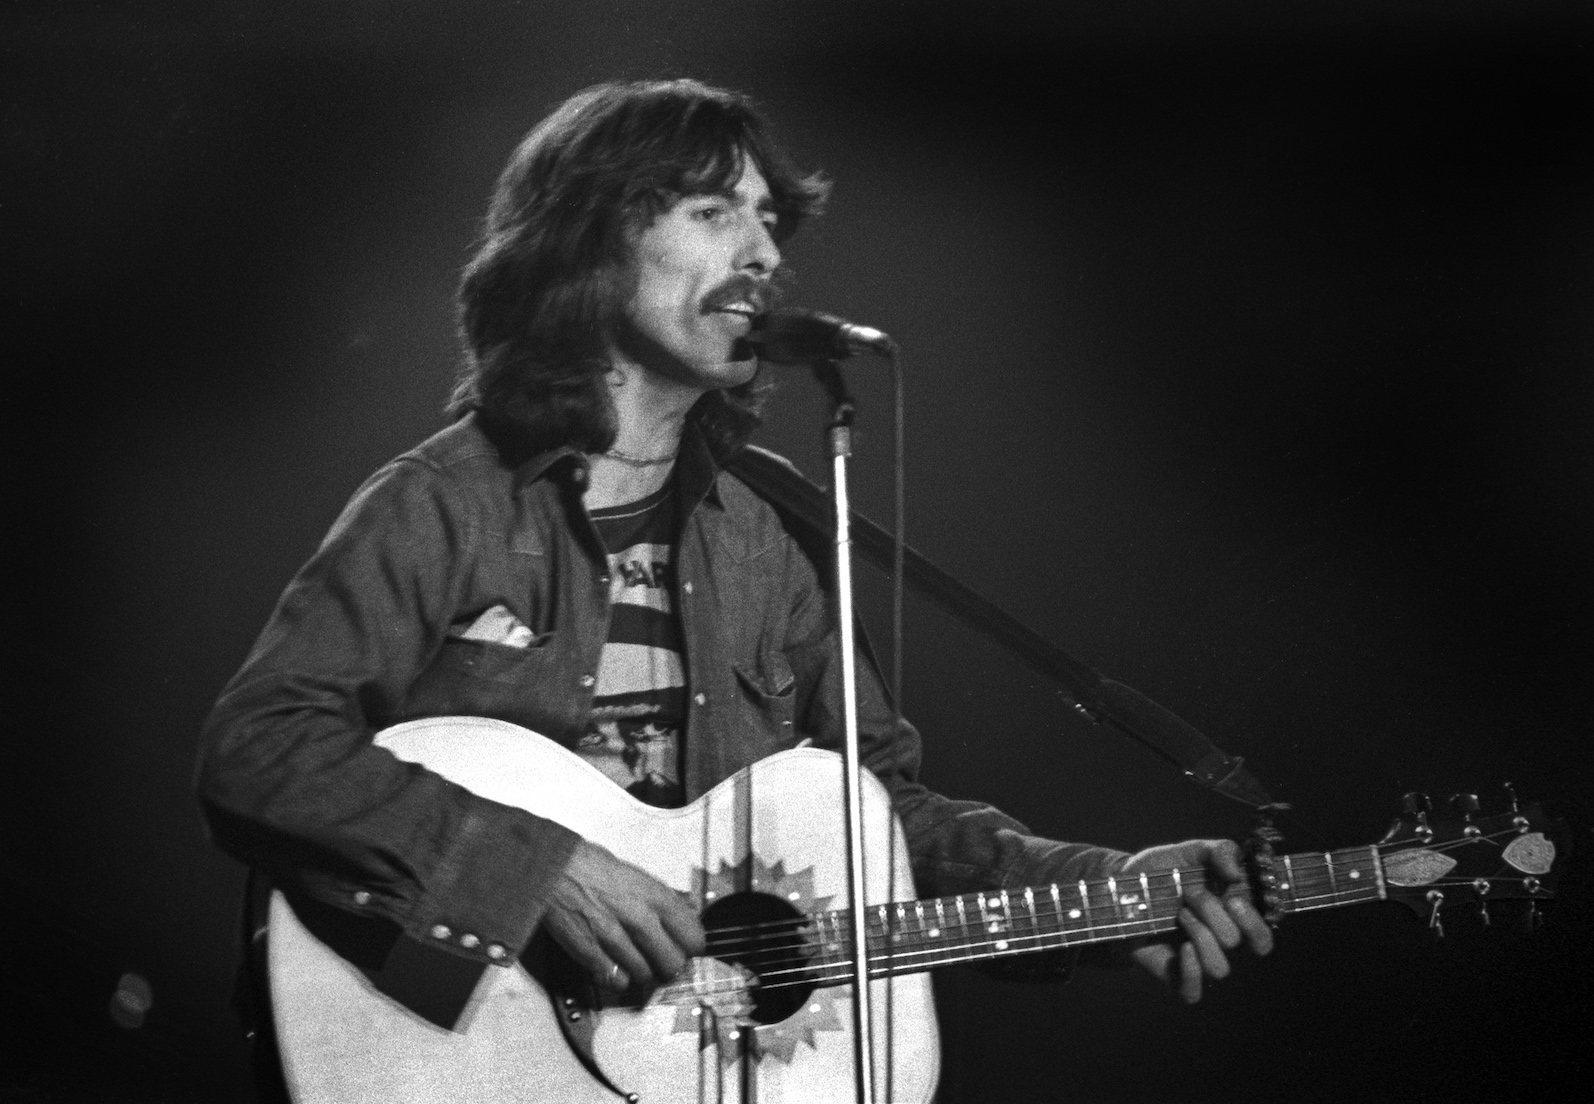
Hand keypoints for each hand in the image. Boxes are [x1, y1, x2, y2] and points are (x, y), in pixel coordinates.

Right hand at [542, 838, 705, 993]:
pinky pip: (616, 980)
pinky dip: (617, 978)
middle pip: (673, 963)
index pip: (693, 936)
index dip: (692, 946)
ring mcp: (616, 937)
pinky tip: (615, 966)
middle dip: (670, 966)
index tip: (688, 948)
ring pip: (645, 975)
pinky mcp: (592, 953)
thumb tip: (687, 905)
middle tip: (664, 961)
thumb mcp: (636, 874)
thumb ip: (664, 895)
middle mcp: (639, 918)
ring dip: (642, 972)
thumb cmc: (590, 866)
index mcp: (655, 896)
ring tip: (636, 961)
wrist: (553, 868)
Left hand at [1119, 838, 1272, 1002]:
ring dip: (1201, 936)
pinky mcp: (1174, 974)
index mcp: (1231, 918)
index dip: (1254, 923)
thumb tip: (1237, 873)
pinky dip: (1192, 970)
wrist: (1119, 887)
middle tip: (1192, 897)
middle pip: (1237, 944)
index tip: (1234, 899)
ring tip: (1180, 914)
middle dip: (1216, 916)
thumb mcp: (1191, 851)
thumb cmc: (1161, 870)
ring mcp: (1196, 960)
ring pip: (1219, 968)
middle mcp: (1218, 942)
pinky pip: (1193, 992)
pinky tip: (1181, 947)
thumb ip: (1221, 851)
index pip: (1262, 938)